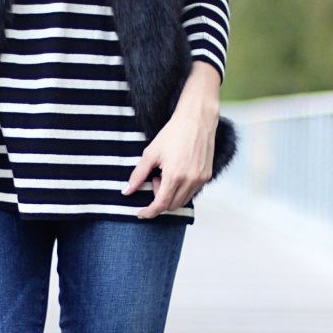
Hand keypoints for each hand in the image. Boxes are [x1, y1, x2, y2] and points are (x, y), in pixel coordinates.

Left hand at [121, 101, 217, 220]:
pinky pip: (191, 192)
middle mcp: (190, 181)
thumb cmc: (173, 133)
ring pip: (182, 201)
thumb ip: (137, 175)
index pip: (160, 205)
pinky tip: (176, 173)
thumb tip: (126, 192)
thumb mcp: (150, 153)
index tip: (141, 213)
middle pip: (171, 206)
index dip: (149, 212)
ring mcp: (200, 180)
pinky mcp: (207, 176)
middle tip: (154, 179)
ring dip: (170, 195)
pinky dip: (181, 190)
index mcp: (174, 176)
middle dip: (159, 199)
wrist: (197, 119)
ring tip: (165, 174)